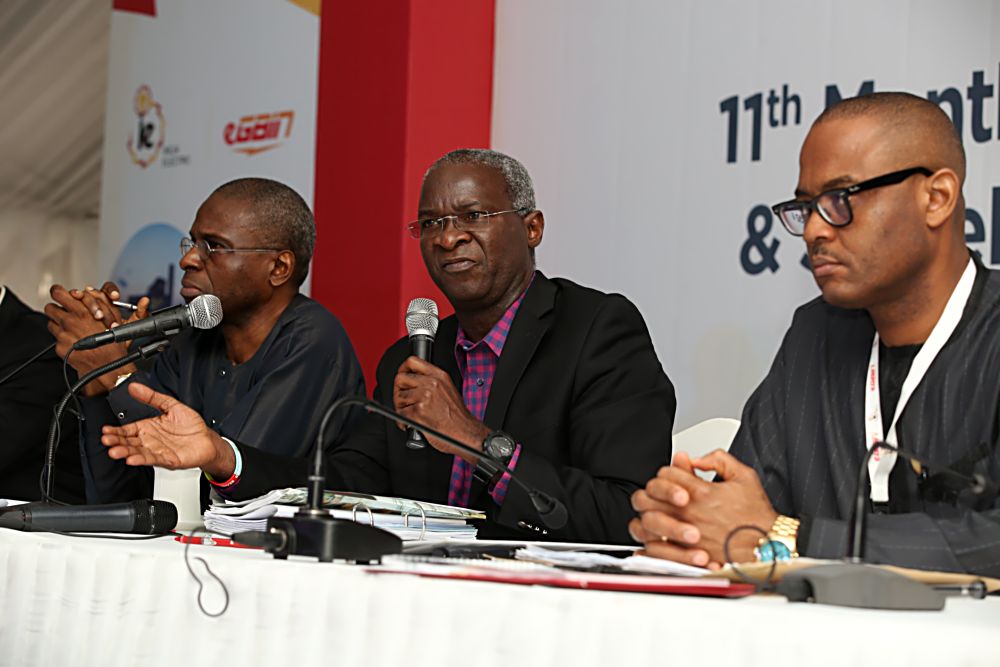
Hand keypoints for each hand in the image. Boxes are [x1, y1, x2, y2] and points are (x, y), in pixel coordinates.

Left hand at [44, 283, 149, 395]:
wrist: (107, 368)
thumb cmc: (115, 348)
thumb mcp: (124, 326)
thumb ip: (132, 311)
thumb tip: (145, 301)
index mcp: (85, 310)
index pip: (64, 293)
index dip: (65, 293)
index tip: (70, 296)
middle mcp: (72, 320)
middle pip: (52, 304)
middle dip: (57, 304)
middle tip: (61, 306)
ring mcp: (63, 333)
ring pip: (51, 318)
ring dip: (57, 319)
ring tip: (66, 323)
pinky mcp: (60, 345)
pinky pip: (55, 334)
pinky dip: (61, 335)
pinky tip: (71, 338)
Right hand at [77, 282, 149, 328]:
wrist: (101, 350)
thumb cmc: (114, 335)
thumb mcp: (129, 327)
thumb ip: (140, 314)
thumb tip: (146, 300)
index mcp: (106, 300)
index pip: (107, 288)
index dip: (111, 290)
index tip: (115, 297)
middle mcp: (93, 299)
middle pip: (94, 293)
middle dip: (99, 303)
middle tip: (103, 314)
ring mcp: (80, 304)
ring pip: (82, 297)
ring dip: (90, 305)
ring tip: (97, 316)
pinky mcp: (70, 311)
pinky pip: (70, 305)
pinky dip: (75, 308)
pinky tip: (78, 313)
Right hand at [100, 382, 234, 477]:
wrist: (208, 439)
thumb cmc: (191, 425)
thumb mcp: (170, 405)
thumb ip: (152, 397)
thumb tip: (134, 387)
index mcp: (149, 428)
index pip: (127, 430)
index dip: (116, 431)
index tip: (105, 430)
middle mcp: (150, 441)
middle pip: (129, 442)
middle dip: (116, 441)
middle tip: (107, 440)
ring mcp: (158, 451)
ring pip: (138, 452)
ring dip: (126, 452)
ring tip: (115, 451)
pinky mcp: (168, 459)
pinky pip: (153, 459)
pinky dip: (142, 460)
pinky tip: (133, 459)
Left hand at [392, 356, 489, 461]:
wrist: (465, 432)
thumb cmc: (457, 416)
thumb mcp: (448, 389)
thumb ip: (432, 381)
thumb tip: (413, 380)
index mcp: (439, 376)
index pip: (412, 362)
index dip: (403, 369)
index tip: (402, 376)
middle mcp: (432, 384)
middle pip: (400, 379)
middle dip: (398, 391)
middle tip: (403, 400)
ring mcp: (424, 397)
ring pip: (399, 397)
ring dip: (401, 407)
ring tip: (411, 414)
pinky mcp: (418, 412)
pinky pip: (400, 413)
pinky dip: (402, 421)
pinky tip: (411, 423)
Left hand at [630, 450, 777, 565]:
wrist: (768, 546)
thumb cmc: (757, 516)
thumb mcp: (743, 476)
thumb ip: (718, 459)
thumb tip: (695, 459)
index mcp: (701, 492)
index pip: (665, 474)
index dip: (668, 472)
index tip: (674, 477)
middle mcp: (690, 513)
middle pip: (649, 496)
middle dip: (651, 492)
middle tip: (657, 494)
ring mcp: (685, 535)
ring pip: (647, 521)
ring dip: (647, 515)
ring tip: (654, 513)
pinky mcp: (686, 555)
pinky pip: (655, 548)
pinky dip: (651, 541)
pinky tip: (656, 536)